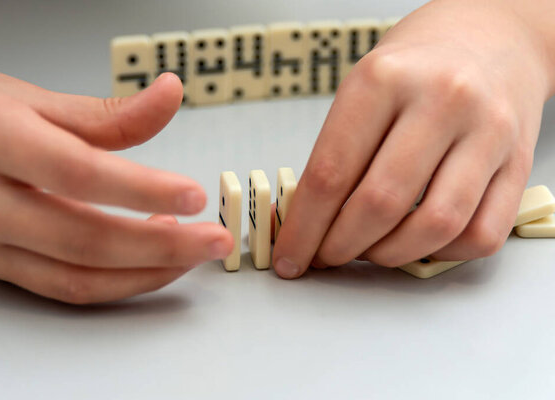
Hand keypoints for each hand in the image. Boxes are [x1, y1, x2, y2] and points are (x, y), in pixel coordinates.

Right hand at [0, 65, 232, 302]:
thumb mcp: (31, 99)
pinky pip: (62, 287)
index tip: (194, 195)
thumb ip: (107, 113)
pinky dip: (115, 281)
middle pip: (85, 239)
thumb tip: (169, 95)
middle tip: (213, 239)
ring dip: (145, 271)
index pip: (80, 173)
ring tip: (190, 252)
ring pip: (76, 275)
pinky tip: (149, 261)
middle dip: (162, 246)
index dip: (142, 189)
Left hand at [273, 0, 550, 277]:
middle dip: (340, 247)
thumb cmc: (415, 69)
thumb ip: (333, 153)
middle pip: (379, 204)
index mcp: (384, 79)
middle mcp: (441, 100)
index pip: (331, 173)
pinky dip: (440, 254)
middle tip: (325, 255)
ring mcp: (487, 132)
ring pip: (433, 227)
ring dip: (388, 255)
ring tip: (369, 249)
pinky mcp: (518, 162)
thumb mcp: (361, 88)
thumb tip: (303, 221)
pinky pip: (480, 234)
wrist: (489, 38)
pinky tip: (417, 241)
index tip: (291, 257)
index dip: (303, 229)